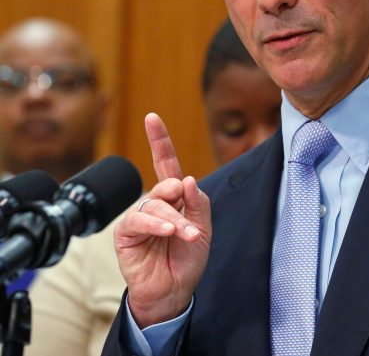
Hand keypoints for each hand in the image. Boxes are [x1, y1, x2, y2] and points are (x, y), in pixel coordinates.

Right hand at [114, 113, 211, 327]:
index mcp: (175, 197)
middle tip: (191, 225)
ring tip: (185, 235)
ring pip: (155, 204)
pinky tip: (168, 231)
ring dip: (174, 220)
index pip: (166, 163)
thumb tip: (187, 179)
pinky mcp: (126, 233)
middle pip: (166, 185)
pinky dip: (156, 224)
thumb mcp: (204, 228)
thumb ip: (198, 202)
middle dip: (180, 200)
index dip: (159, 141)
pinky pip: (139, 220)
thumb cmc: (187, 259)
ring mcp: (139, 217)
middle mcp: (156, 203)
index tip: (151, 117)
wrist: (174, 290)